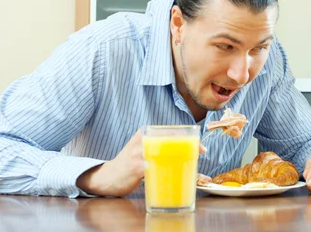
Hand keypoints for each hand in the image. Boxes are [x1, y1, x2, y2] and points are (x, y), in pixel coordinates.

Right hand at [76, 129, 206, 196]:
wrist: (106, 178)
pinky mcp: (136, 166)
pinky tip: (178, 179)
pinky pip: (158, 169)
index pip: (173, 132)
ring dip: (183, 163)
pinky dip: (170, 175)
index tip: (203, 149)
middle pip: (173, 141)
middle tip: (202, 154)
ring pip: (168, 155)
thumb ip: (160, 149)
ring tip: (194, 170)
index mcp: (147, 132)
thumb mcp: (144, 151)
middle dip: (191, 148)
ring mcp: (139, 152)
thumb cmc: (129, 164)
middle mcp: (144, 139)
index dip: (191, 140)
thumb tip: (185, 154)